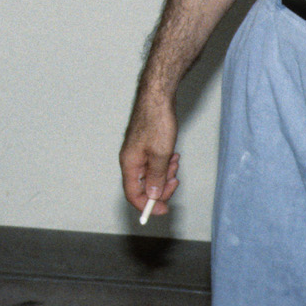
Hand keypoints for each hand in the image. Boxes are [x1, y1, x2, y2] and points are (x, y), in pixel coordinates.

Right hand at [120, 90, 180, 217]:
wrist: (158, 96)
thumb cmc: (157, 121)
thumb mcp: (160, 155)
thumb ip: (156, 178)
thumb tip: (153, 197)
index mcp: (129, 163)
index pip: (133, 194)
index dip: (148, 206)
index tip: (164, 209)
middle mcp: (131, 159)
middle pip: (143, 185)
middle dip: (160, 187)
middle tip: (175, 181)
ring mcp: (138, 151)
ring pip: (151, 174)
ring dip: (165, 174)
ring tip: (176, 162)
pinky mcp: (146, 145)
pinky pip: (154, 162)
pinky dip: (165, 163)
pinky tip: (174, 155)